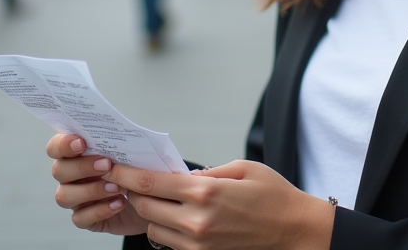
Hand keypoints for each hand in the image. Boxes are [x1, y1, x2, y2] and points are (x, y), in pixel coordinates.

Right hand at [46, 133, 149, 235]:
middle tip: (107, 165)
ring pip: (64, 196)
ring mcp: (74, 198)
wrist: (150, 197)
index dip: (62, 144)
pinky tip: (119, 203)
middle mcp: (69, 176)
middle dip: (82, 167)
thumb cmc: (136, 168)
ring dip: (91, 190)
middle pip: (58, 170)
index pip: (55, 147)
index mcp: (75, 154)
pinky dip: (100, 210)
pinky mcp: (83, 218)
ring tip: (117, 187)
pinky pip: (80, 218)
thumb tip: (120, 132)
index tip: (82, 143)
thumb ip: (119, 141)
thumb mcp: (131, 152)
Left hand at [103, 158, 334, 249]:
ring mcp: (198, 243)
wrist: (294, 230)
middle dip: (133, 191)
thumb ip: (206, 170)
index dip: (126, 174)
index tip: (113, 166)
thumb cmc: (274, 196)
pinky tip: (175, 214)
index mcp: (206, 193)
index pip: (150, 183)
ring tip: (158, 197)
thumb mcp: (242, 168)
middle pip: (145, 206)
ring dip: (149, 211)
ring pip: (153, 227)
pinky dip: (165, 227)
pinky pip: (169, 242)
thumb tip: (180, 173)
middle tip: (133, 178)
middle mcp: (197, 221)